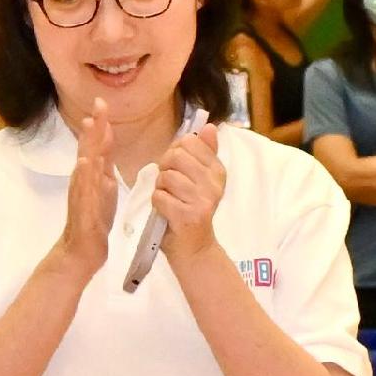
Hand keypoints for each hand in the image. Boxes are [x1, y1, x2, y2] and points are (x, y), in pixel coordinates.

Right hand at [51, 106, 121, 269]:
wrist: (82, 249)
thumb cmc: (94, 222)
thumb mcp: (105, 192)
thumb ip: (104, 171)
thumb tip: (105, 153)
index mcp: (93, 174)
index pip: (98, 145)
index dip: (101, 124)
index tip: (103, 103)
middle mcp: (84, 179)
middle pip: (89, 147)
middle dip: (95, 125)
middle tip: (99, 103)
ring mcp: (82, 192)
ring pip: (85, 163)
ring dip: (87, 143)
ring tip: (90, 123)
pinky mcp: (82, 207)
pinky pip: (83, 189)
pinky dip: (83, 174)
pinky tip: (84, 162)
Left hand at [146, 118, 225, 265]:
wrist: (194, 249)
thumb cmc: (190, 211)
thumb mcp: (199, 180)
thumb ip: (203, 153)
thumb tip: (209, 127)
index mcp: (217, 170)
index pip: (189, 142)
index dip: (174, 153)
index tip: (177, 170)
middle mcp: (214, 184)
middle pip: (176, 156)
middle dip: (164, 169)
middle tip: (169, 187)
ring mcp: (203, 200)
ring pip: (166, 177)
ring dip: (160, 189)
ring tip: (169, 201)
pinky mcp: (189, 216)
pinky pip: (160, 197)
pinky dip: (157, 204)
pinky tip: (166, 213)